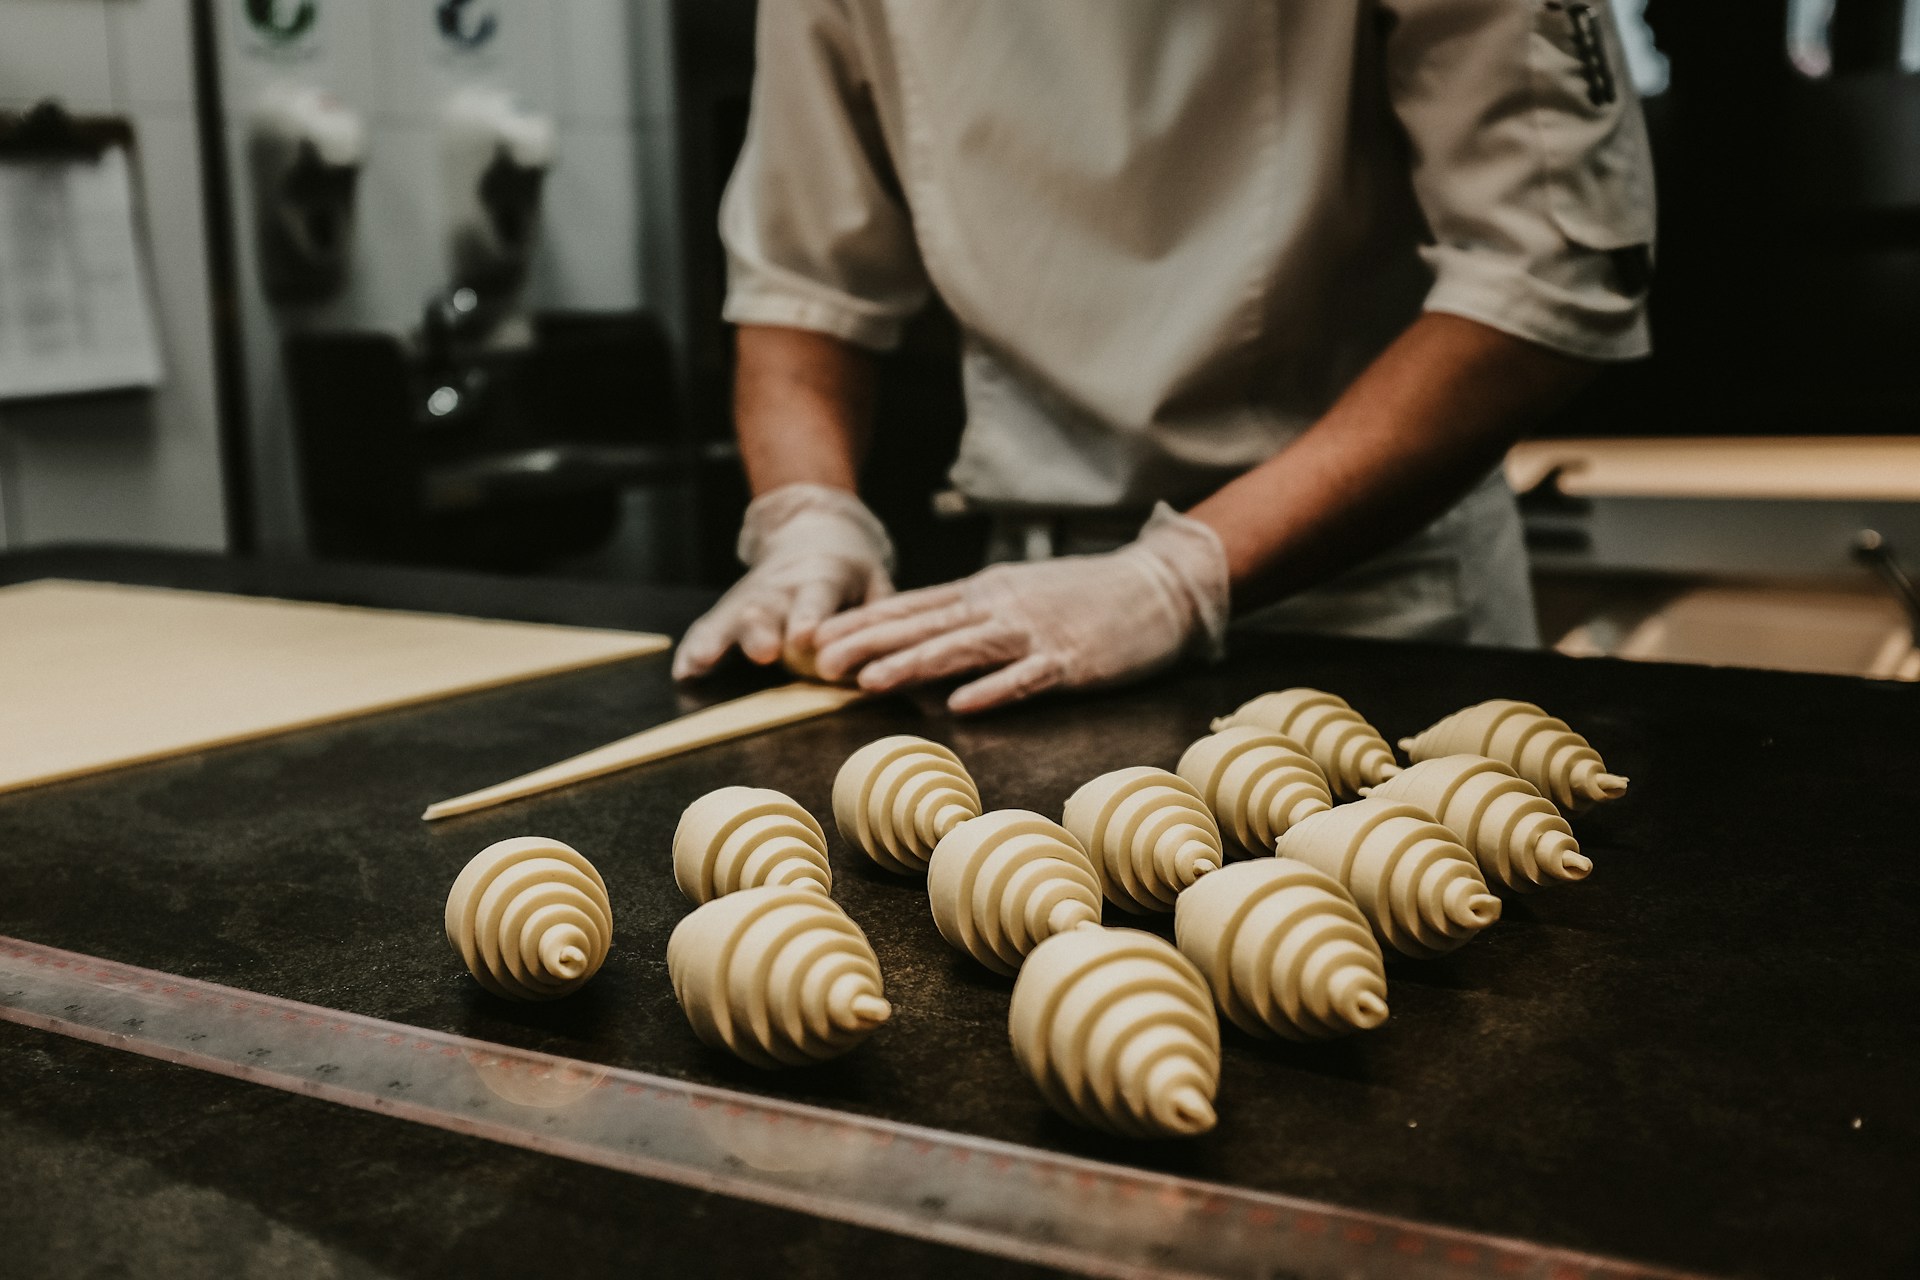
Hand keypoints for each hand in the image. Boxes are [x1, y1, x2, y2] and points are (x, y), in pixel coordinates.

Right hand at [673, 484, 894, 679]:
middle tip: (762, 652)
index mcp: (821, 578)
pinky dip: (696, 649)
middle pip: (767, 609)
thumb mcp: (876, 583)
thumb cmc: (850, 572)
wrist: (810, 533)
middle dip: (761, 631)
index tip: (805, 636)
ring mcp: (751, 598)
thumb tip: (898, 652)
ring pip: (731, 618)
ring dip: (718, 642)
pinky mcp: (730, 610)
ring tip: (700, 664)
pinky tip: (684, 672)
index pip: (816, 598)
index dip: (810, 616)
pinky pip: (709, 628)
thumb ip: (882, 615)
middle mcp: (781, 587)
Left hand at [814, 504, 1228, 712]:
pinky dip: (993, 690)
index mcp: (986, 593)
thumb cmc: (1087, 596)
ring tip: (868, 681)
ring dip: (913, 664)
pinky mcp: (1072, 660)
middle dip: (868, 644)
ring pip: (963, 649)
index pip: (912, 607)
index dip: (862, 623)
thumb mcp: (1019, 596)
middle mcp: (1001, 607)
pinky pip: (1027, 678)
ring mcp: (1035, 632)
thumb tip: (920, 646)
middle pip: (924, 626)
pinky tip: (961, 706)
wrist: (1160, 584)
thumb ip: (973, 619)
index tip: (817, 637)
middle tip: (820, 663)